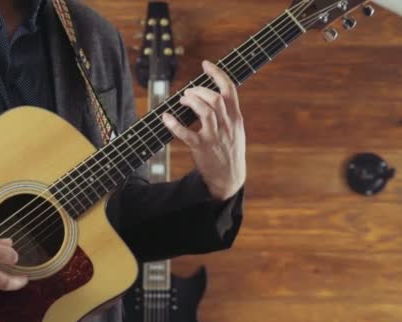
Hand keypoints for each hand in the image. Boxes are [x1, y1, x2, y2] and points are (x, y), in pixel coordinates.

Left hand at [163, 60, 245, 199]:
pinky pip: (186, 134)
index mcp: (235, 118)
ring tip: (182, 101)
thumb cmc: (229, 151)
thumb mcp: (235, 130)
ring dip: (191, 102)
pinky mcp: (202, 148)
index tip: (205, 64)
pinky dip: (174, 124)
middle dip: (199, 90)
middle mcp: (227, 126)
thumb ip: (228, 113)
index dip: (217, 74)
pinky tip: (166, 117)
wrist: (229, 178)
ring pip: (205, 111)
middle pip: (215, 98)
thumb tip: (213, 94)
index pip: (229, 89)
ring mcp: (215, 137)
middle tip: (188, 93)